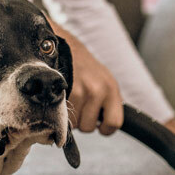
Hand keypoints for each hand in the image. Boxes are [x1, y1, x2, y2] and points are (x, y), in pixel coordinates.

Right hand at [48, 20, 123, 135]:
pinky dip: (59, 110)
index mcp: (111, 89)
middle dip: (82, 120)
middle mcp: (99, 90)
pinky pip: (62, 115)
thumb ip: (107, 102)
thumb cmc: (82, 66)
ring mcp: (82, 90)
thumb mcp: (102, 80)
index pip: (114, 122)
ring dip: (70, 115)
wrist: (63, 45)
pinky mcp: (66, 90)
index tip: (99, 126)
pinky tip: (61, 96)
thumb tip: (104, 126)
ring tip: (69, 98)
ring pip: (74, 123)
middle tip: (79, 104)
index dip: (105, 128)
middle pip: (89, 127)